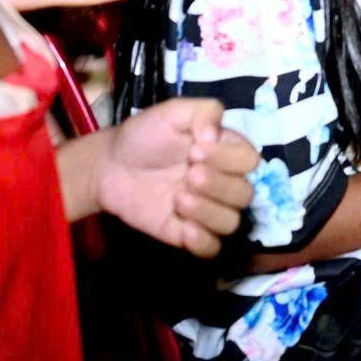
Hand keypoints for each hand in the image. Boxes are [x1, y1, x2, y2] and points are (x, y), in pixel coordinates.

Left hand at [91, 98, 256, 256]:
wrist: (110, 166)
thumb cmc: (145, 136)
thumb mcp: (172, 112)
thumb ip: (203, 112)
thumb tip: (215, 134)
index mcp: (225, 152)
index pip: (250, 160)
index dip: (229, 158)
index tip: (196, 150)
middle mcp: (222, 182)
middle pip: (245, 194)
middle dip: (218, 185)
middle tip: (189, 175)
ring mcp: (206, 210)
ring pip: (231, 222)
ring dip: (208, 212)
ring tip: (178, 198)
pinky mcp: (186, 233)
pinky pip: (212, 248)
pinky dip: (202, 241)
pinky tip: (183, 228)